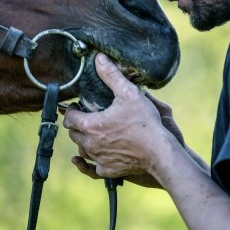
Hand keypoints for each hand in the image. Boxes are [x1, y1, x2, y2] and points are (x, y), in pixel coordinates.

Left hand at [63, 53, 179, 180]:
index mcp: (91, 125)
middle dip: (77, 124)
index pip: (69, 118)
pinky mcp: (109, 171)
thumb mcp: (128, 93)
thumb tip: (99, 58)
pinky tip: (92, 158)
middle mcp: (90, 144)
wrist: (159, 152)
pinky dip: (91, 162)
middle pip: (74, 134)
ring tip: (91, 133)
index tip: (77, 105)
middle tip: (85, 116)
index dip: (71, 110)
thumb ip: (111, 75)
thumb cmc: (144, 122)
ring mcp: (99, 159)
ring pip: (82, 151)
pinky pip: (93, 168)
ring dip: (84, 141)